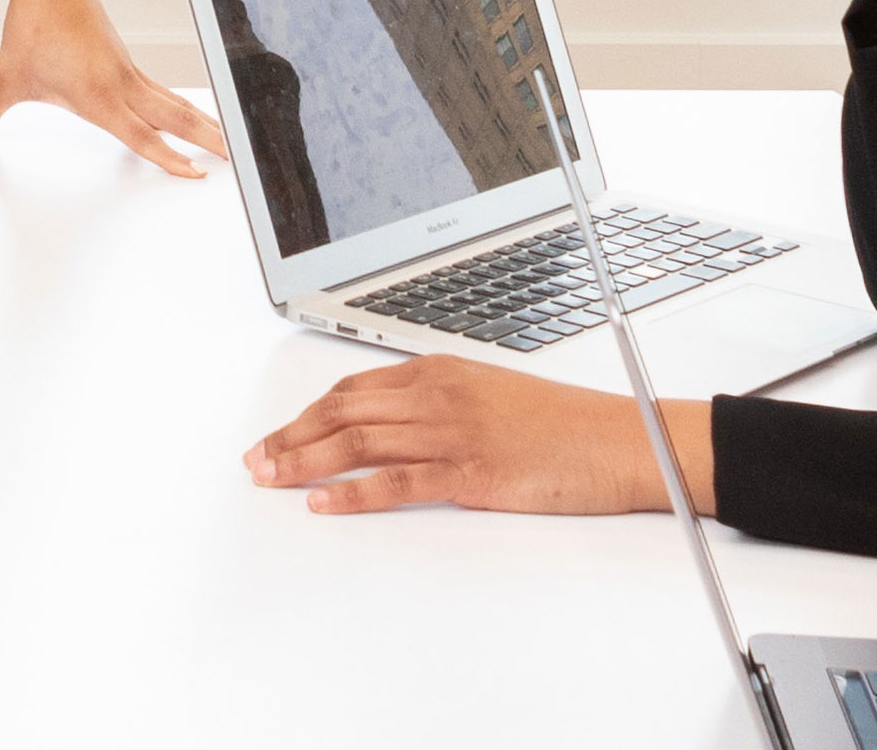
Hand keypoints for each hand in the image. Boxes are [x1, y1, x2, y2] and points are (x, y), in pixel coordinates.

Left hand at [0, 0, 226, 176]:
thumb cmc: (33, 23)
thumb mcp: (6, 77)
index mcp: (97, 95)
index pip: (141, 136)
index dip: (168, 159)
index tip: (194, 175)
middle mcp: (121, 84)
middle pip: (174, 119)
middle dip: (207, 142)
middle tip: (237, 161)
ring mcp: (129, 71)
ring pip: (174, 103)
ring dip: (203, 123)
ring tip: (228, 142)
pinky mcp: (127, 61)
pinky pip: (162, 91)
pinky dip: (183, 107)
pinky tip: (191, 116)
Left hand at [242, 356, 708, 515]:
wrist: (620, 441)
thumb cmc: (563, 425)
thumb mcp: (493, 397)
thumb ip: (442, 405)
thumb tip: (395, 427)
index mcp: (441, 372)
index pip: (354, 390)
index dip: (307, 414)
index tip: (278, 435)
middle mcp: (440, 395)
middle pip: (343, 413)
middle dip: (291, 437)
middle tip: (256, 461)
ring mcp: (453, 432)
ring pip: (358, 444)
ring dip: (304, 463)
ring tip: (271, 480)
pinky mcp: (470, 471)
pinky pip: (396, 482)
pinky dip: (351, 494)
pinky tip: (322, 503)